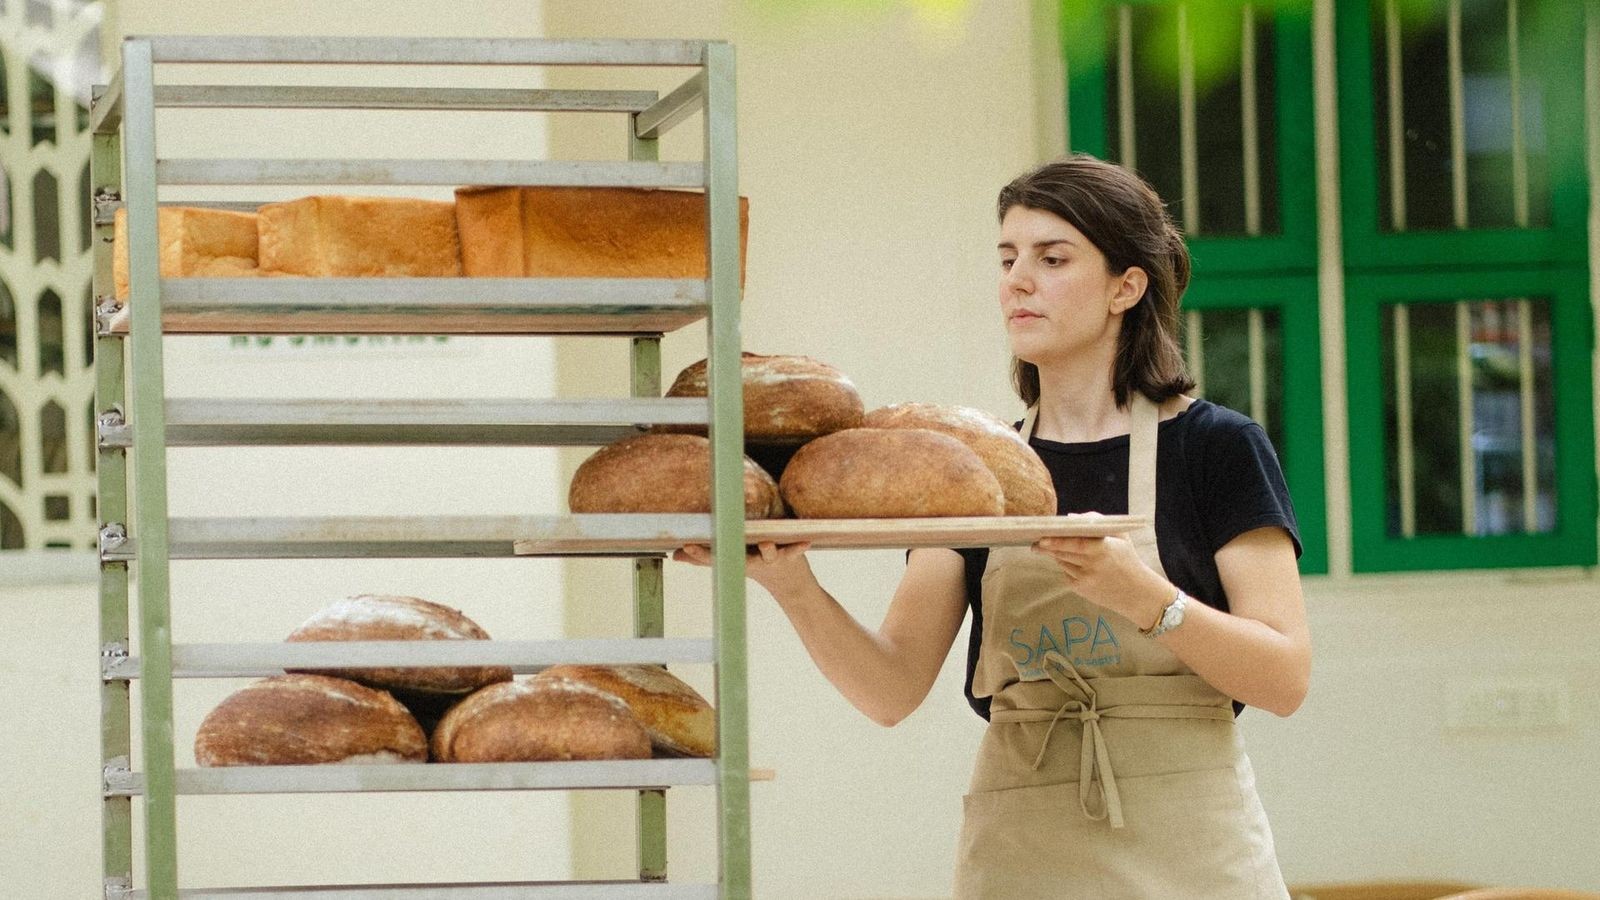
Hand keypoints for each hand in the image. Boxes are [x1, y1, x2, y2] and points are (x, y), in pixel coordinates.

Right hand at [672, 541, 814, 596]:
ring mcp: (771, 559)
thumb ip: (704, 558)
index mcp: (736, 561)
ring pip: (768, 554)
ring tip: (766, 544)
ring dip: (767, 550)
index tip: (685, 545)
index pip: (714, 558)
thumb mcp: (731, 561)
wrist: (791, 584)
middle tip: (716, 546)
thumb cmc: (757, 564)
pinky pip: (794, 550)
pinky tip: (806, 543)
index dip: (699, 553)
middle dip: (726, 553)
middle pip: (736, 557)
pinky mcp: (790, 555)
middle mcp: (751, 561)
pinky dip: (799, 547)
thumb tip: (675, 555)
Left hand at [1030, 535, 1170, 627]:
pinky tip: (1075, 564)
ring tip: (1055, 550)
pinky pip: (1067, 574)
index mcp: (1103, 549)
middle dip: (1047, 548)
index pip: (1074, 543)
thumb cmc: (1127, 559)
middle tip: (1036, 543)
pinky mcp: (1082, 590)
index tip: (1042, 537)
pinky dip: (1067, 567)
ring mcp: (1086, 579)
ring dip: (1058, 555)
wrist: (1137, 593)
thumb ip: (1097, 521)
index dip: (1056, 541)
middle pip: (1062, 553)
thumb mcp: (1120, 536)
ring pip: (1063, 563)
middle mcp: (1093, 565)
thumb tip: (1071, 517)